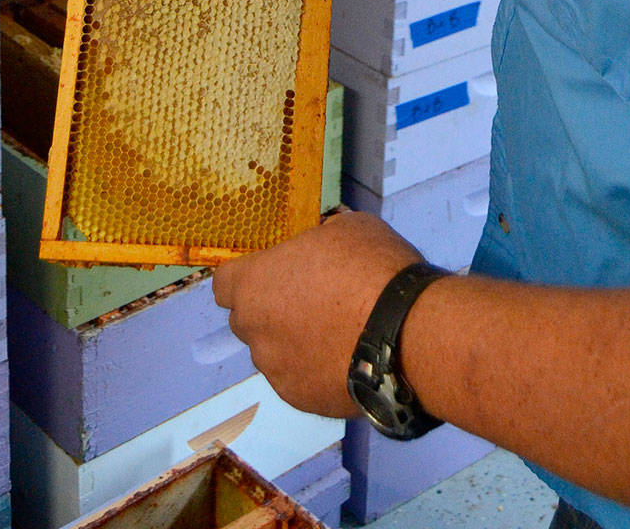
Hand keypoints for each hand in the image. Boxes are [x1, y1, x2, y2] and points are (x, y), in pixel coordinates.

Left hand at [212, 211, 422, 416]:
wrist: (406, 335)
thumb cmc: (371, 269)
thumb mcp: (346, 229)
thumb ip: (317, 241)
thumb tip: (321, 247)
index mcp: (255, 284)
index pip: (224, 283)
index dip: (246, 276)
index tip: (273, 271)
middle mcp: (255, 331)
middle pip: (248, 319)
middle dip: (270, 310)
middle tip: (310, 299)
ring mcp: (277, 371)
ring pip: (274, 353)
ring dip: (293, 342)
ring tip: (336, 333)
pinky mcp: (302, 400)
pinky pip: (299, 379)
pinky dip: (314, 369)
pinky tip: (346, 357)